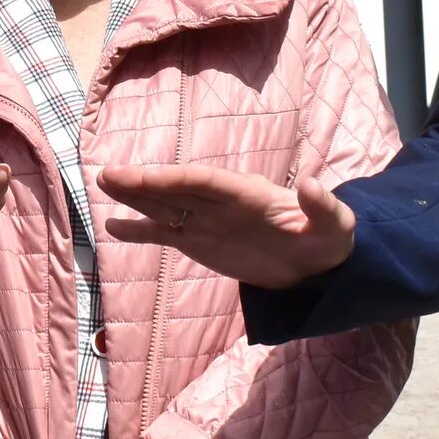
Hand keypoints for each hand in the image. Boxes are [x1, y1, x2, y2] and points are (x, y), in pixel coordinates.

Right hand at [97, 163, 355, 286]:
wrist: (317, 264)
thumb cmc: (327, 239)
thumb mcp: (335, 226)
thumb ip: (323, 206)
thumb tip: (312, 184)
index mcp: (248, 194)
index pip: (205, 183)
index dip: (174, 180)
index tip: (145, 177)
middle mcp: (221, 203)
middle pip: (176, 190)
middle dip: (143, 183)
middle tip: (108, 175)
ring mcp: (207, 221)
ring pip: (165, 205)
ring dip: (135, 196)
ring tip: (103, 184)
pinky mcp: (200, 241)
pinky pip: (166, 234)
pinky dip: (141, 231)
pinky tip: (114, 227)